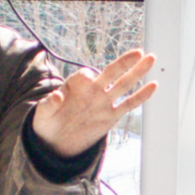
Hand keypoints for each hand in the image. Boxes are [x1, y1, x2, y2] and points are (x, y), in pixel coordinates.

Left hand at [31, 50, 158, 158]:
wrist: (56, 142)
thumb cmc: (47, 124)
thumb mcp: (42, 115)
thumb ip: (48, 105)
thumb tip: (56, 96)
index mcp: (75, 86)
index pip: (84, 75)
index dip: (86, 76)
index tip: (87, 79)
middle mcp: (92, 91)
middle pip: (110, 73)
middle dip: (124, 62)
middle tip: (138, 52)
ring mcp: (103, 102)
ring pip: (124, 85)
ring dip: (137, 72)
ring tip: (150, 59)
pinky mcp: (111, 116)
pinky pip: (129, 104)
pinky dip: (141, 96)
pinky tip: (152, 86)